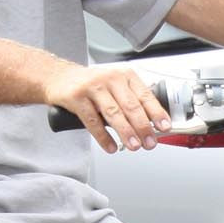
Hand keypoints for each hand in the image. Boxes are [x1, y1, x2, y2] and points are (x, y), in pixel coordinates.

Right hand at [45, 64, 172, 154]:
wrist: (59, 77)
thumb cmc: (91, 84)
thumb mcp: (115, 85)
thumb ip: (131, 101)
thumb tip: (151, 125)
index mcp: (125, 75)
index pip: (145, 95)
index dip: (156, 113)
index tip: (164, 127)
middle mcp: (111, 78)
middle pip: (131, 106)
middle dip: (143, 127)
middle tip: (150, 142)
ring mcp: (93, 87)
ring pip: (113, 113)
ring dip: (125, 132)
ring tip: (133, 146)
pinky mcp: (77, 97)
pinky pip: (92, 121)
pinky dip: (103, 136)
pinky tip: (110, 146)